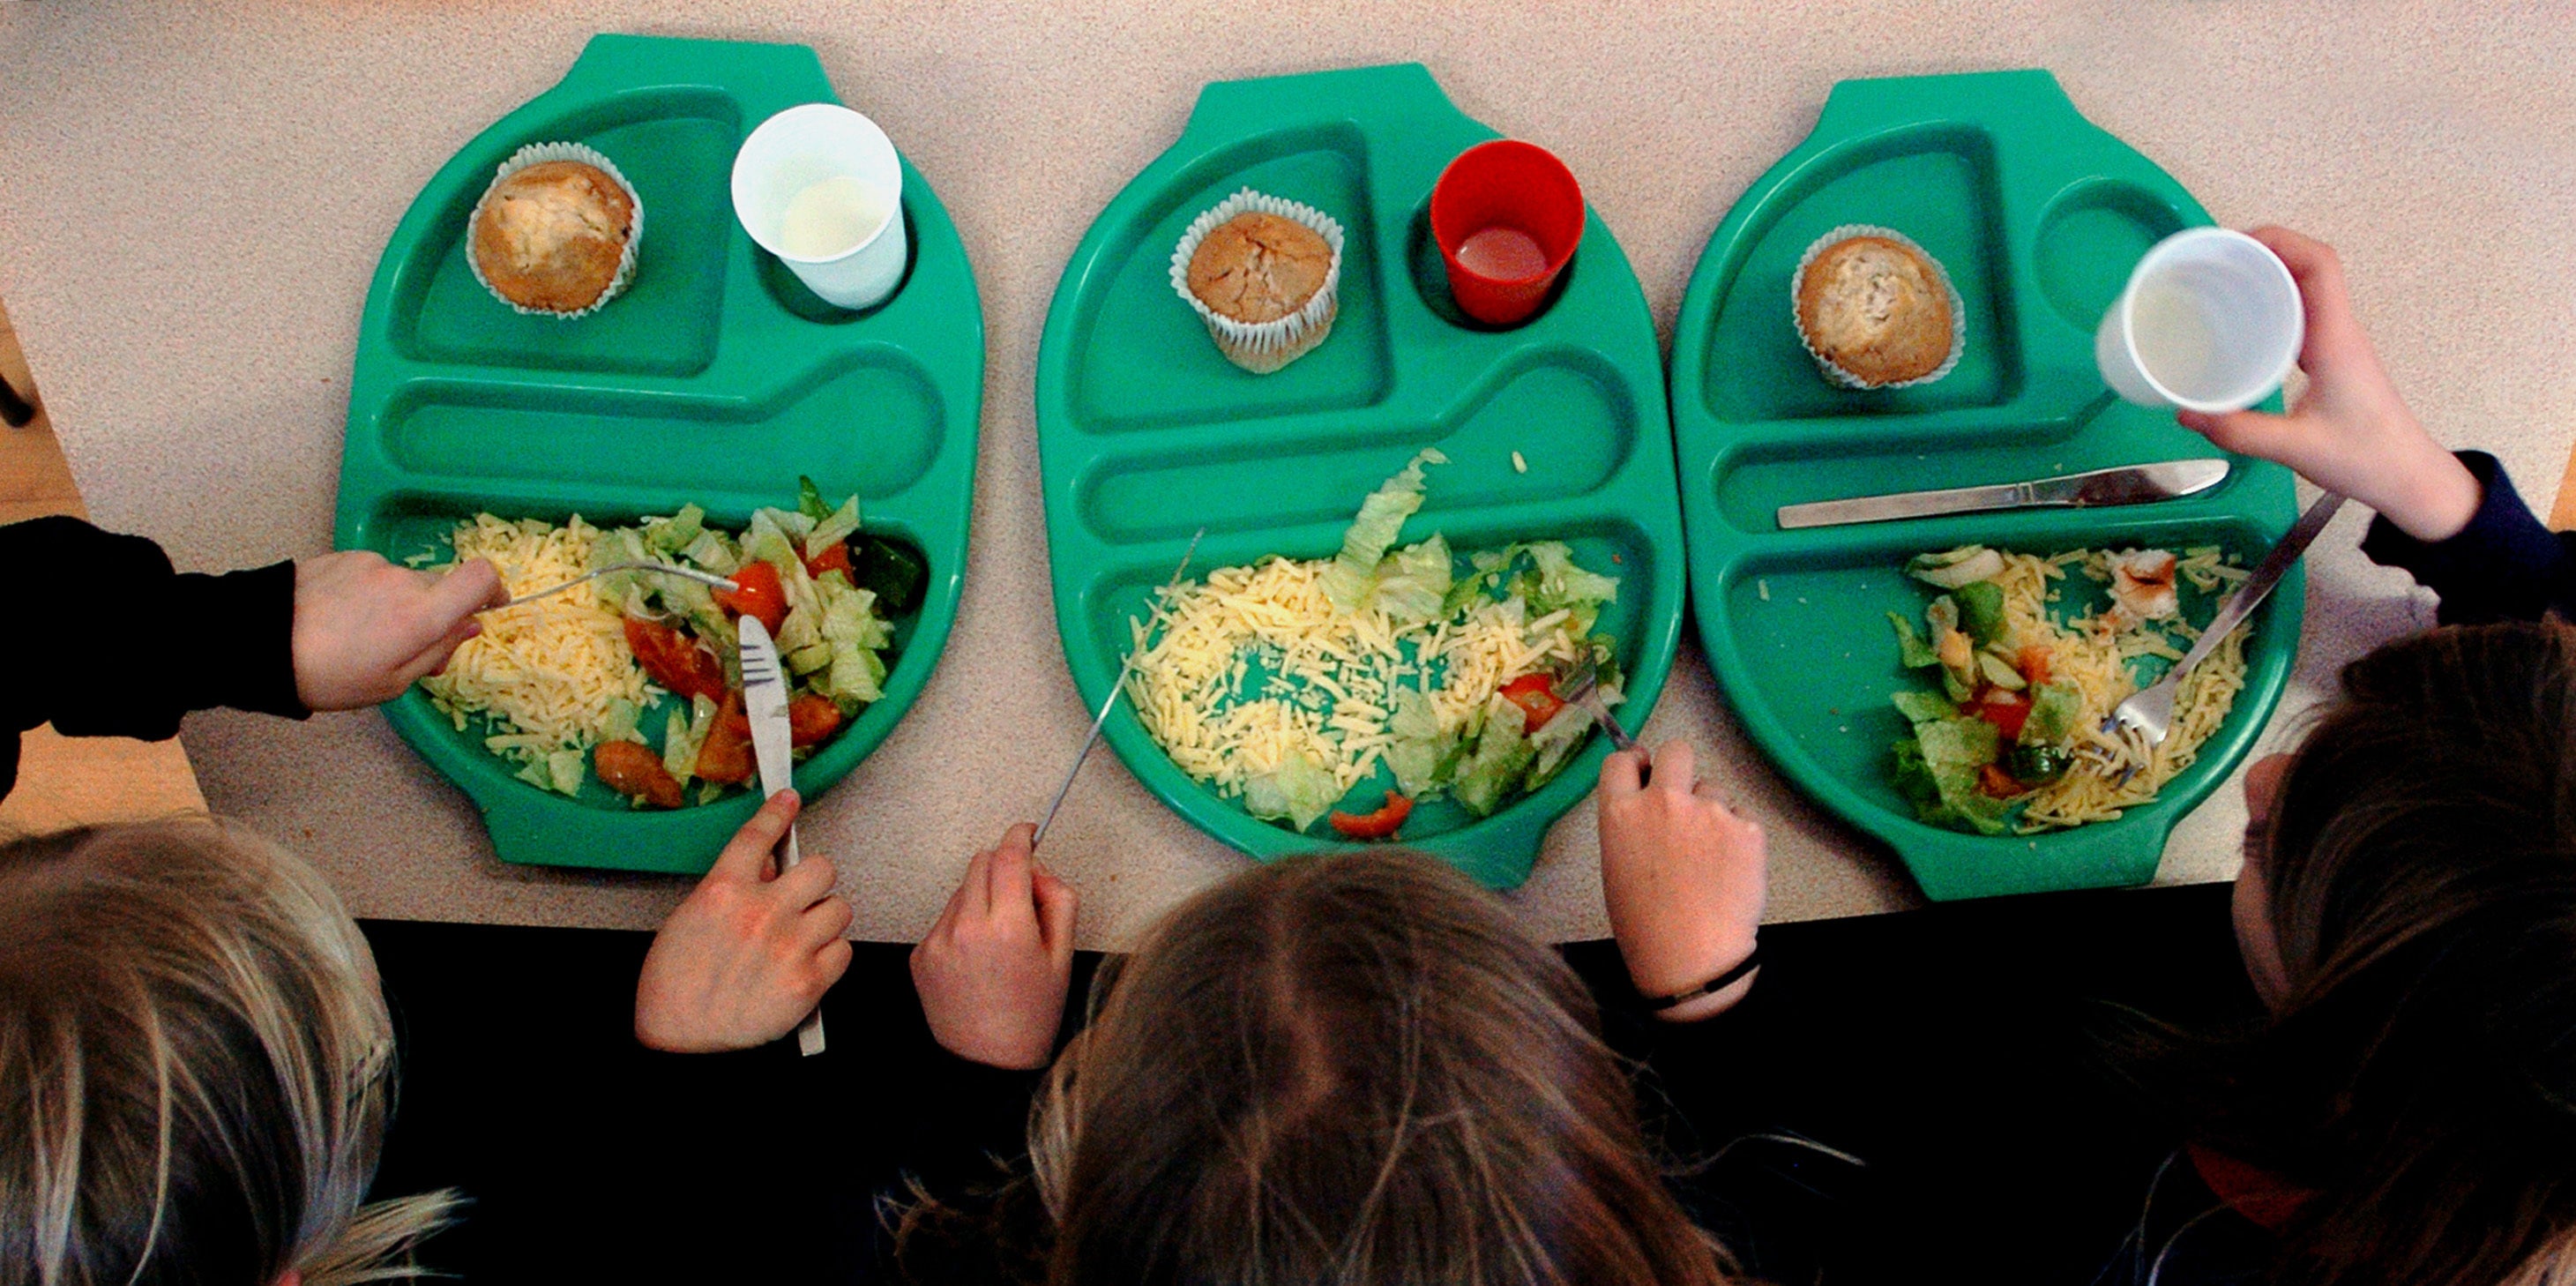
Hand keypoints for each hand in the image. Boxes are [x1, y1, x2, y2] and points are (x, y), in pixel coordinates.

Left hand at [292, 552, 507, 709]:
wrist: (258, 643)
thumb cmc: (330, 676)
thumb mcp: (392, 683)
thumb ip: (438, 651)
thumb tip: (469, 625)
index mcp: (422, 614)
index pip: (481, 577)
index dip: (494, 590)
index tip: (490, 607)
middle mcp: (403, 579)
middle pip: (439, 588)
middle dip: (433, 614)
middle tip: (405, 649)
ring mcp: (372, 563)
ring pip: (404, 583)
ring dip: (397, 605)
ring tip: (361, 636)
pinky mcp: (344, 556)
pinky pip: (374, 575)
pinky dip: (369, 594)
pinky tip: (340, 618)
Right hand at [635, 792, 852, 1052]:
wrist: (679, 1043)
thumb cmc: (675, 985)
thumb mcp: (690, 919)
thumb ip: (733, 887)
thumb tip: (769, 864)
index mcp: (723, 891)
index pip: (759, 835)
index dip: (778, 813)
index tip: (789, 800)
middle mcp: (761, 912)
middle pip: (821, 868)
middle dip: (814, 882)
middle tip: (802, 898)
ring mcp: (789, 946)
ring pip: (839, 908)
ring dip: (825, 920)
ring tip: (802, 938)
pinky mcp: (808, 981)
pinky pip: (844, 950)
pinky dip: (831, 956)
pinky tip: (807, 965)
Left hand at [910, 823, 1077, 1068]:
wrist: (988, 1064)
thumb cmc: (1031, 1015)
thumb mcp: (1064, 955)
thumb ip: (1057, 898)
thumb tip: (1036, 868)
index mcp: (1008, 927)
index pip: (1009, 855)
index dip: (1021, 836)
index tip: (1027, 832)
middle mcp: (966, 928)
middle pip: (981, 862)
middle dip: (1003, 867)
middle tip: (1021, 897)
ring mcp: (938, 941)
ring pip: (962, 889)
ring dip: (982, 897)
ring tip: (998, 939)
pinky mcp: (920, 955)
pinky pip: (944, 918)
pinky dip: (962, 924)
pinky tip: (976, 958)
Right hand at [1598, 739, 1766, 1021]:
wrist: (1692, 959)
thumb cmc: (1644, 924)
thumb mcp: (1617, 867)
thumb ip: (1630, 824)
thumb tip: (1650, 801)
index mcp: (1621, 813)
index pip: (1621, 760)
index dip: (1635, 765)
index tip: (1644, 775)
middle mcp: (1663, 800)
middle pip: (1676, 749)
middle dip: (1678, 766)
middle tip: (1682, 798)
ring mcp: (1708, 810)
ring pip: (1713, 789)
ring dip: (1710, 812)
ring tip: (1708, 858)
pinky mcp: (1746, 827)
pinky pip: (1741, 817)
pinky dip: (1737, 837)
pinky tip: (1729, 870)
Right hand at [2174, 226, 2478, 541]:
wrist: (2409, 477)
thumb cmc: (2365, 458)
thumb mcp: (2296, 448)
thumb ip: (2239, 432)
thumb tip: (2184, 413)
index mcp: (2335, 339)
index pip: (2319, 265)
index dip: (2279, 240)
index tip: (2231, 244)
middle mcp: (2338, 331)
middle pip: (2308, 265)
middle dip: (2262, 251)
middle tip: (2210, 262)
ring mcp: (2337, 343)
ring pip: (2305, 288)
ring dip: (2267, 273)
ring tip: (2217, 282)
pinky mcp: (2331, 358)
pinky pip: (2301, 314)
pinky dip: (2270, 304)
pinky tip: (2239, 323)